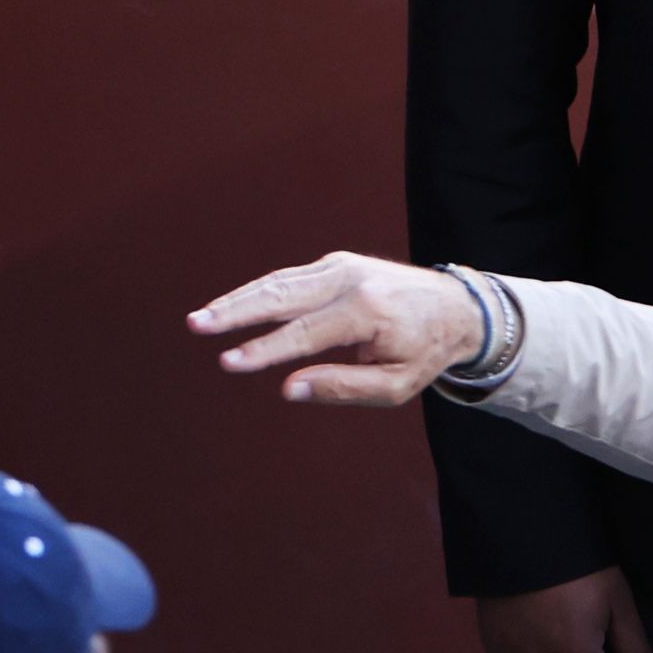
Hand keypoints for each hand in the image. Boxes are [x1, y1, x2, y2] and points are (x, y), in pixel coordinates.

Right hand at [191, 250, 482, 402]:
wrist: (456, 307)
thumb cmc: (424, 352)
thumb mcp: (397, 385)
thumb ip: (345, 389)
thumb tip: (290, 389)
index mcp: (368, 312)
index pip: (305, 334)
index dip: (264, 350)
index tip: (229, 362)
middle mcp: (352, 281)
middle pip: (283, 295)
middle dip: (237, 311)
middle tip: (196, 325)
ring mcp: (342, 266)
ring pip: (280, 282)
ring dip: (237, 299)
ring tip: (199, 319)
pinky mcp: (336, 263)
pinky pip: (289, 279)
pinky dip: (257, 292)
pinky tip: (229, 308)